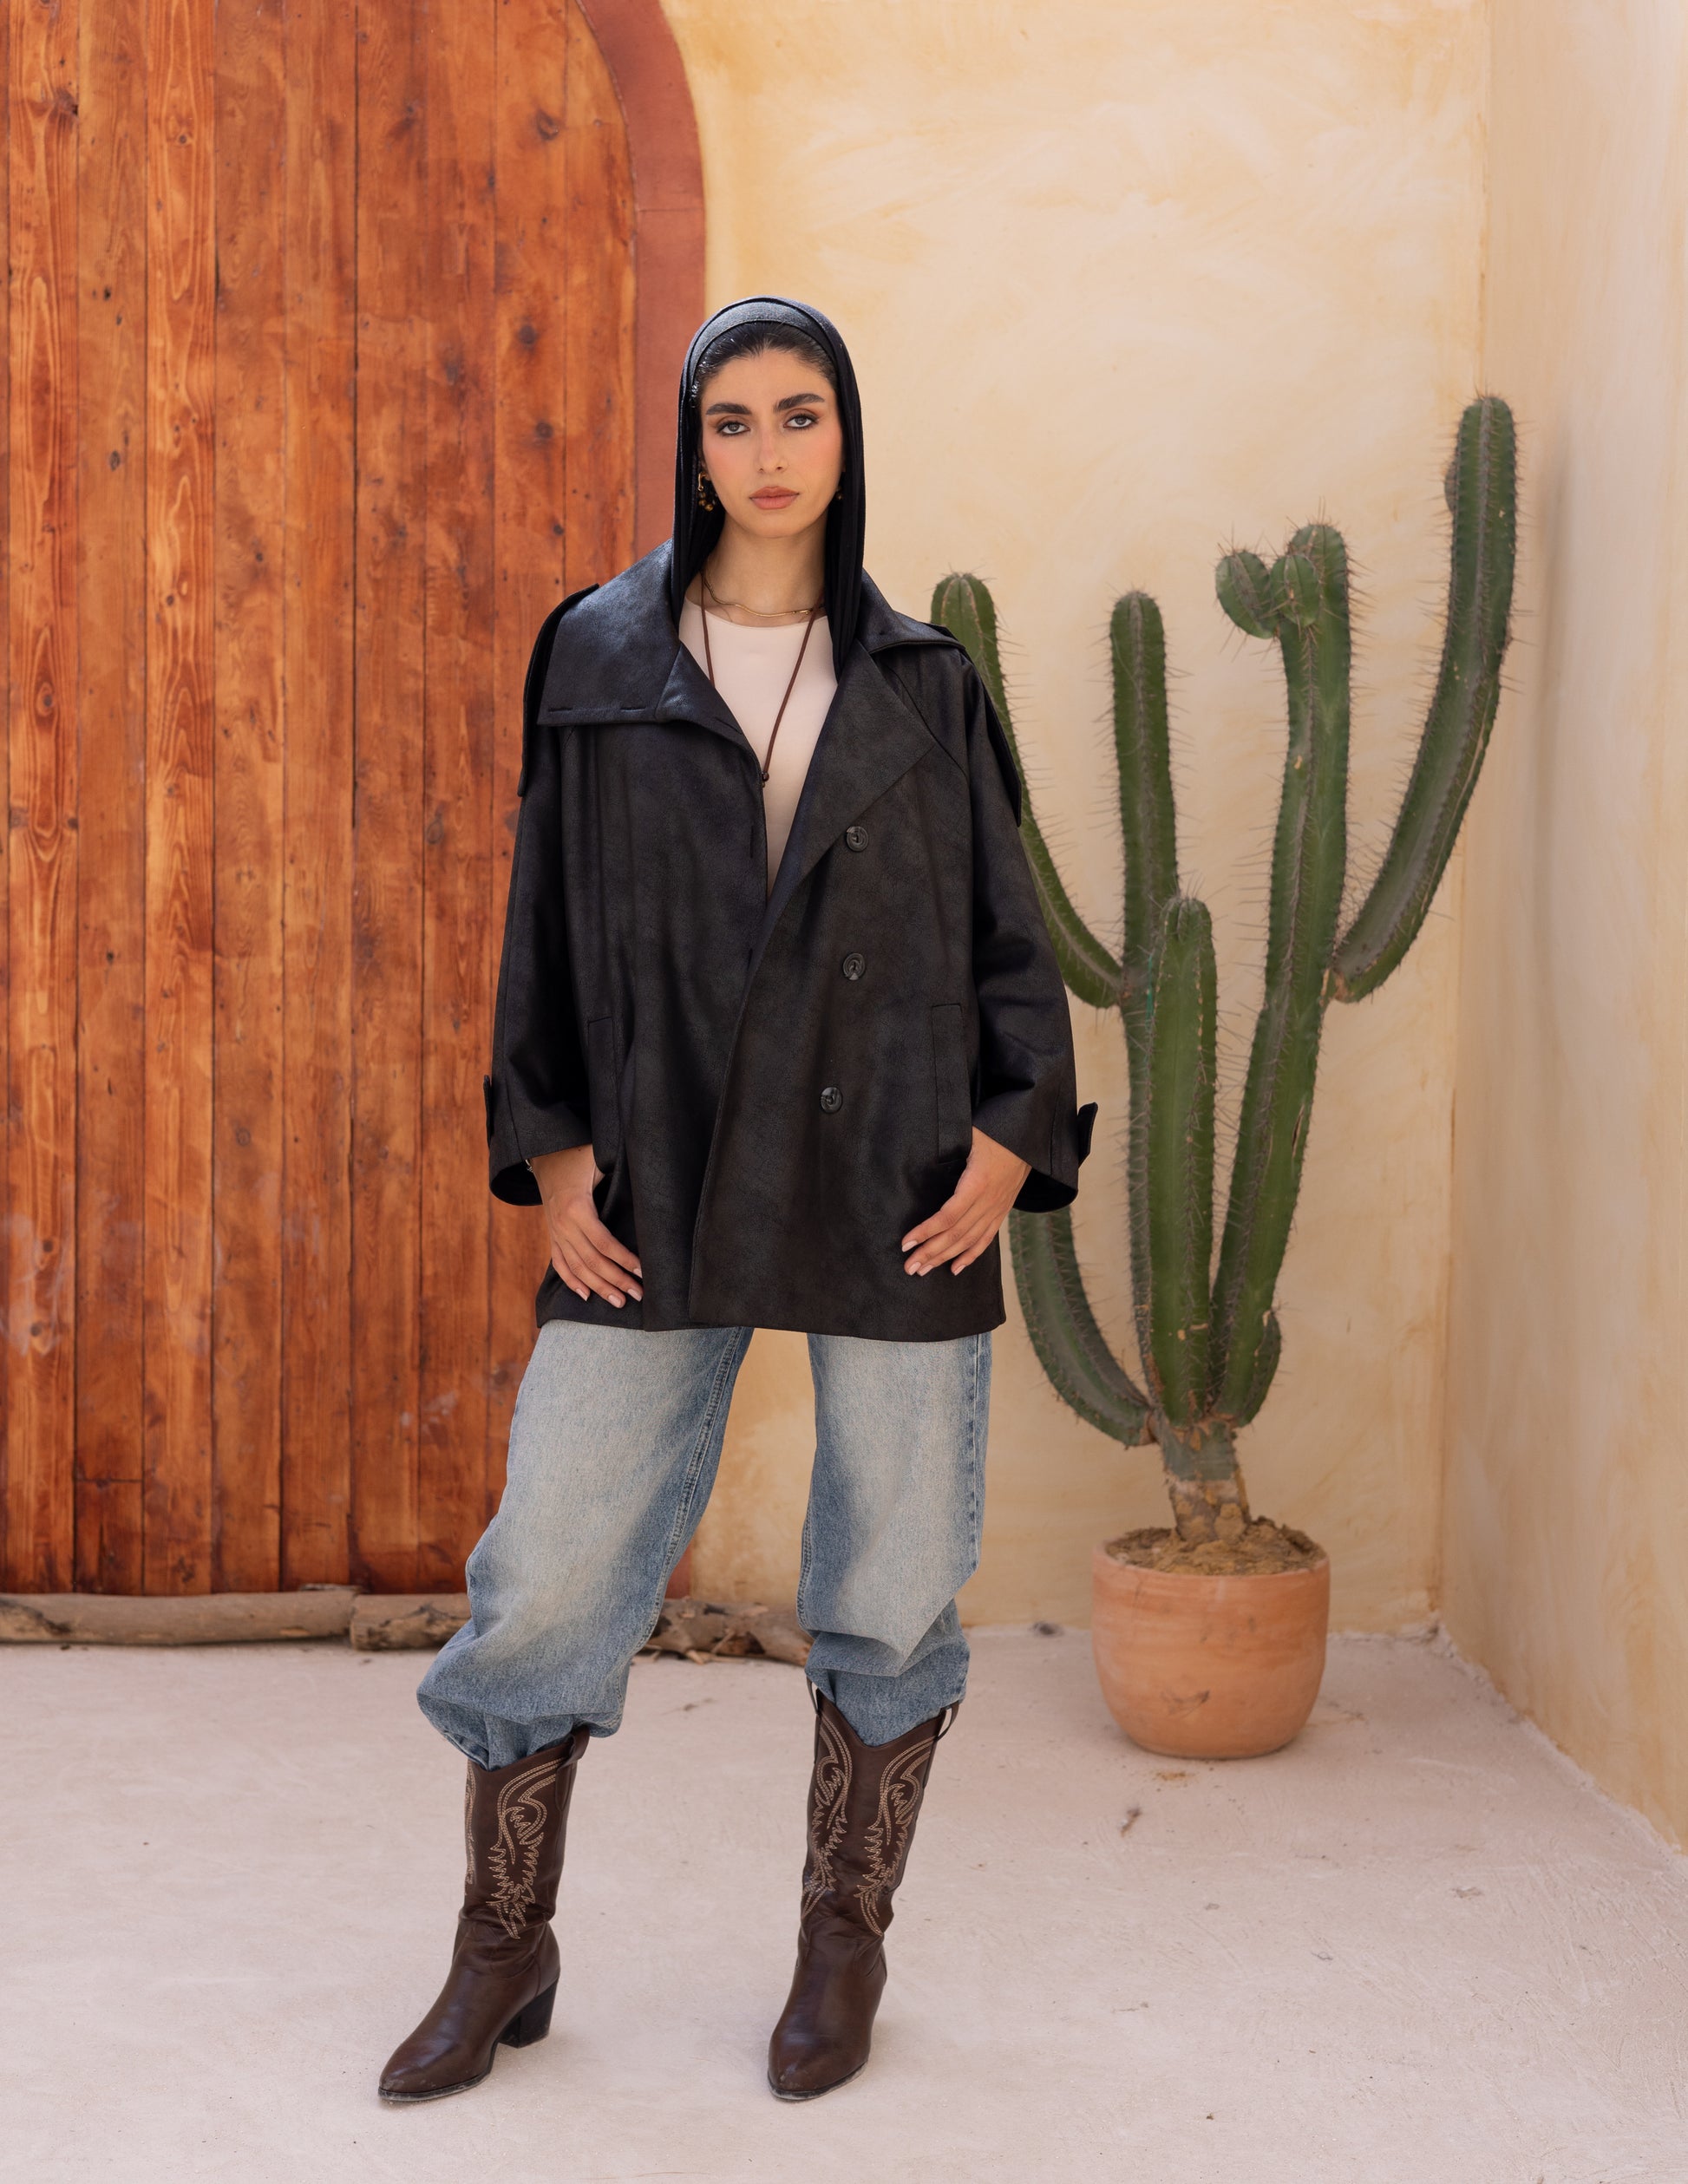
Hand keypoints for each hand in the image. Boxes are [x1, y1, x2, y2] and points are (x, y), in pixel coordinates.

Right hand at [529, 1144, 643, 1306]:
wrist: (546, 1155)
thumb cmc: (578, 1157)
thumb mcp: (598, 1161)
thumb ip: (617, 1174)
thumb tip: (647, 1185)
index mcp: (577, 1209)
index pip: (604, 1243)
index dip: (624, 1260)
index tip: (643, 1271)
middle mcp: (564, 1226)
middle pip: (592, 1261)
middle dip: (616, 1280)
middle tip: (638, 1295)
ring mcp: (556, 1233)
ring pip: (577, 1268)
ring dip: (599, 1287)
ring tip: (618, 1302)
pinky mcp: (552, 1236)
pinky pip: (560, 1263)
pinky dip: (571, 1281)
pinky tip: (586, 1295)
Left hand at [901, 1127, 1032, 1277]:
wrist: (1028, 1139)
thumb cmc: (994, 1133)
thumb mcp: (969, 1134)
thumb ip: (945, 1143)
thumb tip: (917, 1146)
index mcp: (977, 1183)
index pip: (948, 1216)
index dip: (926, 1231)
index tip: (906, 1243)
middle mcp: (988, 1201)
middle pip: (956, 1234)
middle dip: (930, 1252)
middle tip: (909, 1267)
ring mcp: (997, 1209)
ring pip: (969, 1240)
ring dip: (945, 1258)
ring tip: (923, 1270)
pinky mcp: (1002, 1212)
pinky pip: (986, 1239)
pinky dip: (970, 1256)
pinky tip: (955, 1269)